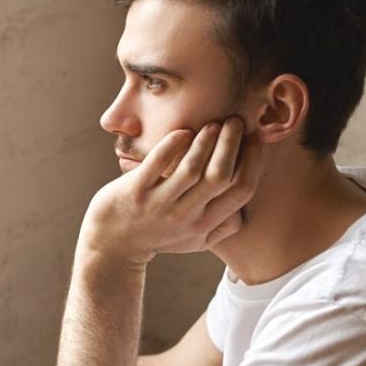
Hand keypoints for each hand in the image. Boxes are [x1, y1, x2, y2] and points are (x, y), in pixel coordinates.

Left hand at [79, 117, 263, 266]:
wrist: (111, 244)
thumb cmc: (157, 236)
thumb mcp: (194, 241)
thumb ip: (221, 227)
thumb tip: (245, 209)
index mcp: (205, 224)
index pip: (241, 190)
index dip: (254, 161)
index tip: (255, 138)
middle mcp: (185, 216)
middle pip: (220, 175)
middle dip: (232, 143)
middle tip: (234, 121)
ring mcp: (158, 204)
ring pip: (191, 168)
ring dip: (206, 141)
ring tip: (212, 123)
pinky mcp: (134, 192)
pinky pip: (157, 163)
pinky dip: (172, 144)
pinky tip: (183, 131)